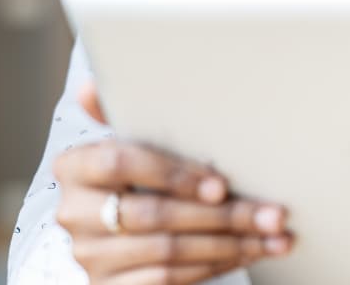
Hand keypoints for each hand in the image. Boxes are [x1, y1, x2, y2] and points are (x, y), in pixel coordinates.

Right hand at [53, 81, 294, 283]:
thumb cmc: (147, 179)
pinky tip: (247, 254)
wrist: (131, 241)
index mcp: (76, 166)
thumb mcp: (144, 145)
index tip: (222, 184)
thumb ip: (128, 116)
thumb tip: (94, 83)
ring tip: (275, 235)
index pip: (120, 163)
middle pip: (155, 213)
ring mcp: (88, 256)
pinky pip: (166, 279)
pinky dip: (213, 267)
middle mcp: (74, 213)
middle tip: (274, 213)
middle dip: (224, 215)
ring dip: (231, 244)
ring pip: (168, 250)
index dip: (174, 174)